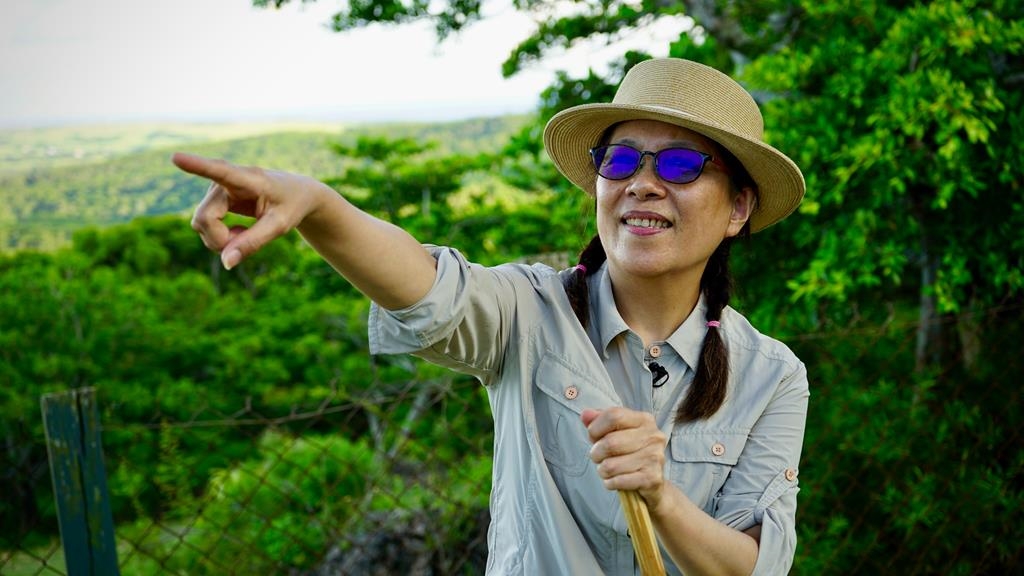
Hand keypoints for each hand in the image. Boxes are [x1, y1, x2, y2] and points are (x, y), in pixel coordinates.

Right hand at [172, 152, 325, 268]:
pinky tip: (239, 231)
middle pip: (204, 218)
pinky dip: (220, 237)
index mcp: (248, 178)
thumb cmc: (291, 206)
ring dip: (221, 239)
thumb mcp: (280, 226)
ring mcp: (216, 189)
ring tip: (246, 233)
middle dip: (220, 240)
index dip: (196, 166)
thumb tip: (225, 263)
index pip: (219, 171)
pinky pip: (204, 225)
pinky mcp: (213, 199)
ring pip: (200, 224)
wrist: (296, 194)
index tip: (176, 157)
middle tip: (245, 241)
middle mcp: (225, 179)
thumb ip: (253, 243)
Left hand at [582, 408, 668, 508]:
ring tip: (608, 470)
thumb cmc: (630, 452)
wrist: (651, 480)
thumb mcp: (615, 432)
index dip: (596, 428)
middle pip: (610, 442)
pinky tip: (615, 480)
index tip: (593, 437)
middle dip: (596, 453)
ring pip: (611, 465)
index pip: (613, 415)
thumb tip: (585, 415)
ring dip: (603, 470)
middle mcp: (653, 436)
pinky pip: (618, 481)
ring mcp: (655, 457)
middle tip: (598, 458)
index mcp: (644, 420)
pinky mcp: (652, 478)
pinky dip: (610, 483)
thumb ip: (599, 421)